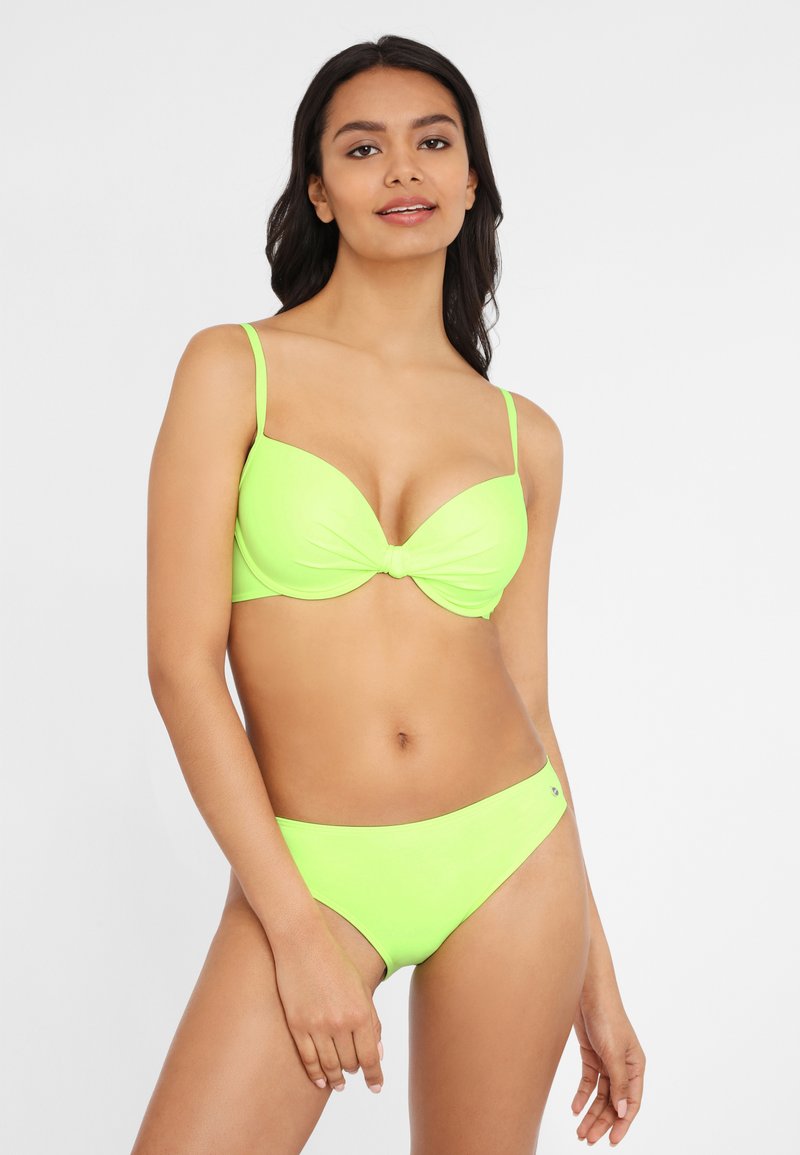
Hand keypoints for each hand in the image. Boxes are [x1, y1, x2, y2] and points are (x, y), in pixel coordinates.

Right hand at [273, 920, 383, 1094]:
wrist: (302, 941)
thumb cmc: (334, 961)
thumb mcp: (360, 987)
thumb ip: (371, 1019)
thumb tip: (378, 1051)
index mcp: (360, 1012)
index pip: (371, 1056)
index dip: (375, 1076)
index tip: (376, 1087)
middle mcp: (340, 1023)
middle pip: (350, 1062)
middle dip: (355, 1071)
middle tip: (355, 1076)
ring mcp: (317, 1026)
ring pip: (330, 1065)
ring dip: (336, 1078)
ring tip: (339, 1084)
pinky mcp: (297, 1025)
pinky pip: (308, 1059)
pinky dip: (315, 1073)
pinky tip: (320, 1080)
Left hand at [570, 986, 644, 1145]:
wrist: (586, 990)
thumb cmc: (606, 1015)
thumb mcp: (614, 1052)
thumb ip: (619, 1082)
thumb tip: (623, 1111)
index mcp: (636, 1065)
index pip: (632, 1102)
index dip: (622, 1123)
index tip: (611, 1140)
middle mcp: (623, 1066)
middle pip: (614, 1101)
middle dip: (602, 1121)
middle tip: (587, 1139)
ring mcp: (607, 1061)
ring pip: (600, 1095)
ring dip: (590, 1113)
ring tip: (579, 1130)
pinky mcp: (591, 1054)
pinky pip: (589, 1081)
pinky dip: (582, 1095)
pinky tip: (574, 1107)